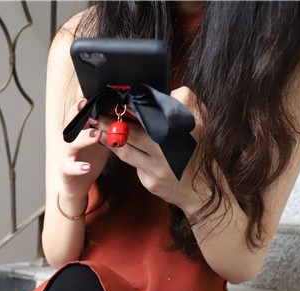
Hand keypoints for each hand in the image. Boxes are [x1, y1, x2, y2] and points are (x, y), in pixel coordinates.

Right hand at [58, 98, 110, 204]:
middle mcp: (70, 137)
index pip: (80, 110)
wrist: (78, 181)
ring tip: (95, 135)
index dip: (84, 100)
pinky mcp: (65, 169)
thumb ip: (109, 125)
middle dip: (79, 112)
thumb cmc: (90, 156)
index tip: (93, 92)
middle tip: (88, 105)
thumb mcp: (102, 137)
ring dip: (83, 138)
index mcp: (80, 128)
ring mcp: (66, 153)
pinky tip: (87, 167)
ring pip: (70, 143)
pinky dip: (77, 167)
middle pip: (72, 121)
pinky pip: (69, 167)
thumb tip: (125, 109)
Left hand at [99, 87, 204, 209]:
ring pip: (125, 152)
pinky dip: (124, 154)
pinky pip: (133, 165)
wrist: (203, 190)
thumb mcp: (201, 120)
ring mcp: (154, 169)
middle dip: (110, 124)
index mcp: (176, 132)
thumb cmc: (201, 151)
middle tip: (95, 114)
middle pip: (130, 135)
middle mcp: (164, 152)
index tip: (113, 101)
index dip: (128, 109)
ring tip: (97, 127)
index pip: (148, 116)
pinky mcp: (148, 182)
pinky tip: (113, 144)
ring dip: (109, 140)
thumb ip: (185, 101)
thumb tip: (165, 90)